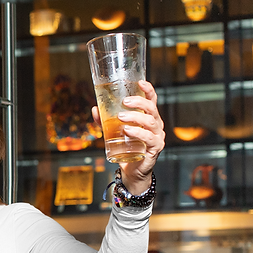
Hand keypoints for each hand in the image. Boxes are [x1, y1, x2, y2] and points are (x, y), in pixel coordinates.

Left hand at [91, 80, 165, 195]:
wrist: (131, 170)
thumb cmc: (125, 147)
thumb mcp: (113, 132)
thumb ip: (104, 121)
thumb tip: (94, 109)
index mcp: (148, 117)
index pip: (152, 100)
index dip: (148, 90)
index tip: (140, 82)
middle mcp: (156, 124)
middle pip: (152, 108)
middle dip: (139, 102)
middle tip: (124, 102)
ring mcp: (157, 136)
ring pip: (150, 122)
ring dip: (135, 117)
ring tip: (121, 117)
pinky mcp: (155, 147)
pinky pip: (149, 138)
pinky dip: (138, 133)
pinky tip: (128, 131)